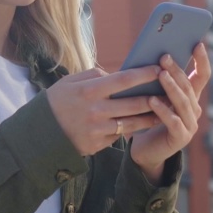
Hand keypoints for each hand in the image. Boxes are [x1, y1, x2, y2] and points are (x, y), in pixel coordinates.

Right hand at [46, 66, 166, 155]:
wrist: (41, 133)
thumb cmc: (57, 102)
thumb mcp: (69, 82)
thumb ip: (94, 76)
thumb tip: (117, 73)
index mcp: (89, 91)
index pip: (124, 80)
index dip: (144, 74)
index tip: (159, 68)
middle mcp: (95, 110)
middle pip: (134, 104)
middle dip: (155, 97)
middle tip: (171, 91)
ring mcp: (98, 130)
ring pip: (132, 123)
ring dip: (151, 116)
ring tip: (165, 110)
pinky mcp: (98, 144)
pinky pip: (120, 135)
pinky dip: (131, 129)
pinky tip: (142, 123)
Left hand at [129, 43, 210, 179]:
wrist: (146, 151)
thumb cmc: (148, 119)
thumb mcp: (155, 96)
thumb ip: (158, 81)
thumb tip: (149, 55)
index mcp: (191, 98)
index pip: (202, 76)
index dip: (201, 60)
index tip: (198, 43)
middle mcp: (194, 110)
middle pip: (189, 86)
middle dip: (177, 70)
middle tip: (164, 56)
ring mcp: (190, 125)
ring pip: (182, 103)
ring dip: (171, 87)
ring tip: (161, 74)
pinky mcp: (180, 138)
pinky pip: (173, 121)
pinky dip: (163, 110)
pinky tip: (152, 101)